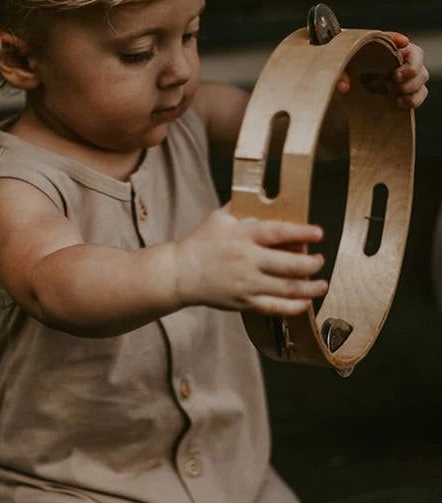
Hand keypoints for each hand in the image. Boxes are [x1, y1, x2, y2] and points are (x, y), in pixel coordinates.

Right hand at [174, 205, 327, 316]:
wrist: (181, 273)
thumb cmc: (201, 242)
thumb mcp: (219, 217)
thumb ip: (242, 206)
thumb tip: (264, 195)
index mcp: (243, 236)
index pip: (278, 233)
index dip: (301, 232)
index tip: (318, 233)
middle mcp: (248, 260)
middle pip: (289, 264)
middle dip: (311, 263)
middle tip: (319, 260)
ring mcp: (247, 284)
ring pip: (287, 288)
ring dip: (310, 288)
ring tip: (322, 284)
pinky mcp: (244, 302)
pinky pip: (274, 307)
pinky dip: (293, 307)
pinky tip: (305, 303)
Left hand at [336, 32, 428, 108]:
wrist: (350, 89)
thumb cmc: (348, 72)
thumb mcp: (342, 70)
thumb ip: (341, 74)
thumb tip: (344, 87)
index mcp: (384, 48)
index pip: (396, 39)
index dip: (402, 41)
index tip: (402, 44)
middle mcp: (399, 60)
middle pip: (418, 59)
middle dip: (410, 71)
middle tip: (392, 80)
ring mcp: (405, 76)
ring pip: (422, 76)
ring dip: (411, 86)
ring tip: (395, 94)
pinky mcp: (406, 92)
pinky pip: (420, 94)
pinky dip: (414, 99)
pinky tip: (399, 102)